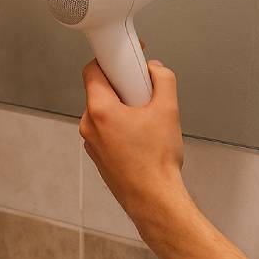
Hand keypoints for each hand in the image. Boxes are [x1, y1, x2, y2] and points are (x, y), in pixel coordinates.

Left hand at [79, 58, 187, 220]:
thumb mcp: (168, 109)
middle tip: (144, 92)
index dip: (110, 59)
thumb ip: (163, 79)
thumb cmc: (156, 162)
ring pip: (104, 112)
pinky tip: (142, 137)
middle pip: (100, 91)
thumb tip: (156, 70)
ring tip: (147, 119)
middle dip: (122, 86)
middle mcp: (89, 126)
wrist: (155, 200)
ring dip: (123, 108)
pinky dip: (121, 126)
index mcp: (100, 110)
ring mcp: (91, 143)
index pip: (93, 69)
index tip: (125, 58)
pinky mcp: (99, 157)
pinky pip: (106, 131)